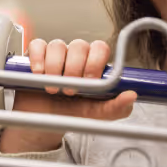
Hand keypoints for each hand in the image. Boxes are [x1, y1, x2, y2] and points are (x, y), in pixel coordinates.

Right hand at [0, 39, 137, 153]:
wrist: (47, 122)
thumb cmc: (75, 112)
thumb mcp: (98, 114)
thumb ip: (116, 107)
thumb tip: (132, 95)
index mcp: (94, 63)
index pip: (100, 48)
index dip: (95, 61)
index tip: (90, 81)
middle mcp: (76, 54)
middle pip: (79, 45)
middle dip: (75, 68)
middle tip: (71, 90)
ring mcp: (55, 54)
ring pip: (58, 45)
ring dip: (55, 67)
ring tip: (54, 88)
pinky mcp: (35, 56)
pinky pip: (37, 46)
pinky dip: (38, 59)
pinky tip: (39, 74)